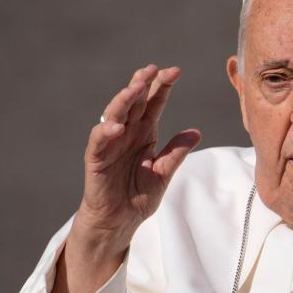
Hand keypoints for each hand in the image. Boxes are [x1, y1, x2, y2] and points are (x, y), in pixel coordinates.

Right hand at [78, 64, 200, 248]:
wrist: (119, 223)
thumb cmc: (138, 197)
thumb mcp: (163, 173)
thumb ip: (176, 152)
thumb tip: (196, 132)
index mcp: (144, 133)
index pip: (153, 103)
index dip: (162, 87)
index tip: (175, 71)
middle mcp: (127, 133)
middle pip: (134, 102)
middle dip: (143, 84)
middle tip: (154, 69)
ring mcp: (110, 144)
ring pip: (115, 114)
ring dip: (124, 100)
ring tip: (135, 88)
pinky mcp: (96, 159)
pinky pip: (99, 141)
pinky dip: (106, 131)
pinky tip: (117, 125)